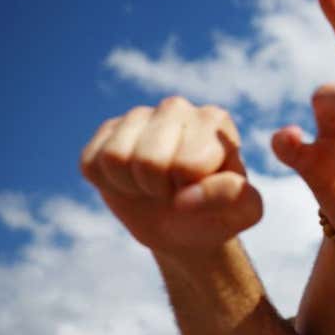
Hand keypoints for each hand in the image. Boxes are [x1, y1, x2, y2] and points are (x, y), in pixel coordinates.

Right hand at [80, 97, 260, 255]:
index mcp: (215, 121)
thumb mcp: (244, 212)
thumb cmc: (218, 213)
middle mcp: (177, 108)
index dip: (190, 190)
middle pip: (148, 161)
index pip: (188, 164)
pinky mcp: (106, 131)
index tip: (200, 189)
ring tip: (152, 186)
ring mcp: (139, 115)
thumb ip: (233, 197)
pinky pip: (90, 162)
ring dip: (131, 186)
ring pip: (115, 158)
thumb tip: (186, 195)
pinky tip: (130, 181)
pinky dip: (108, 184)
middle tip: (172, 190)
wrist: (184, 226)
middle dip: (159, 189)